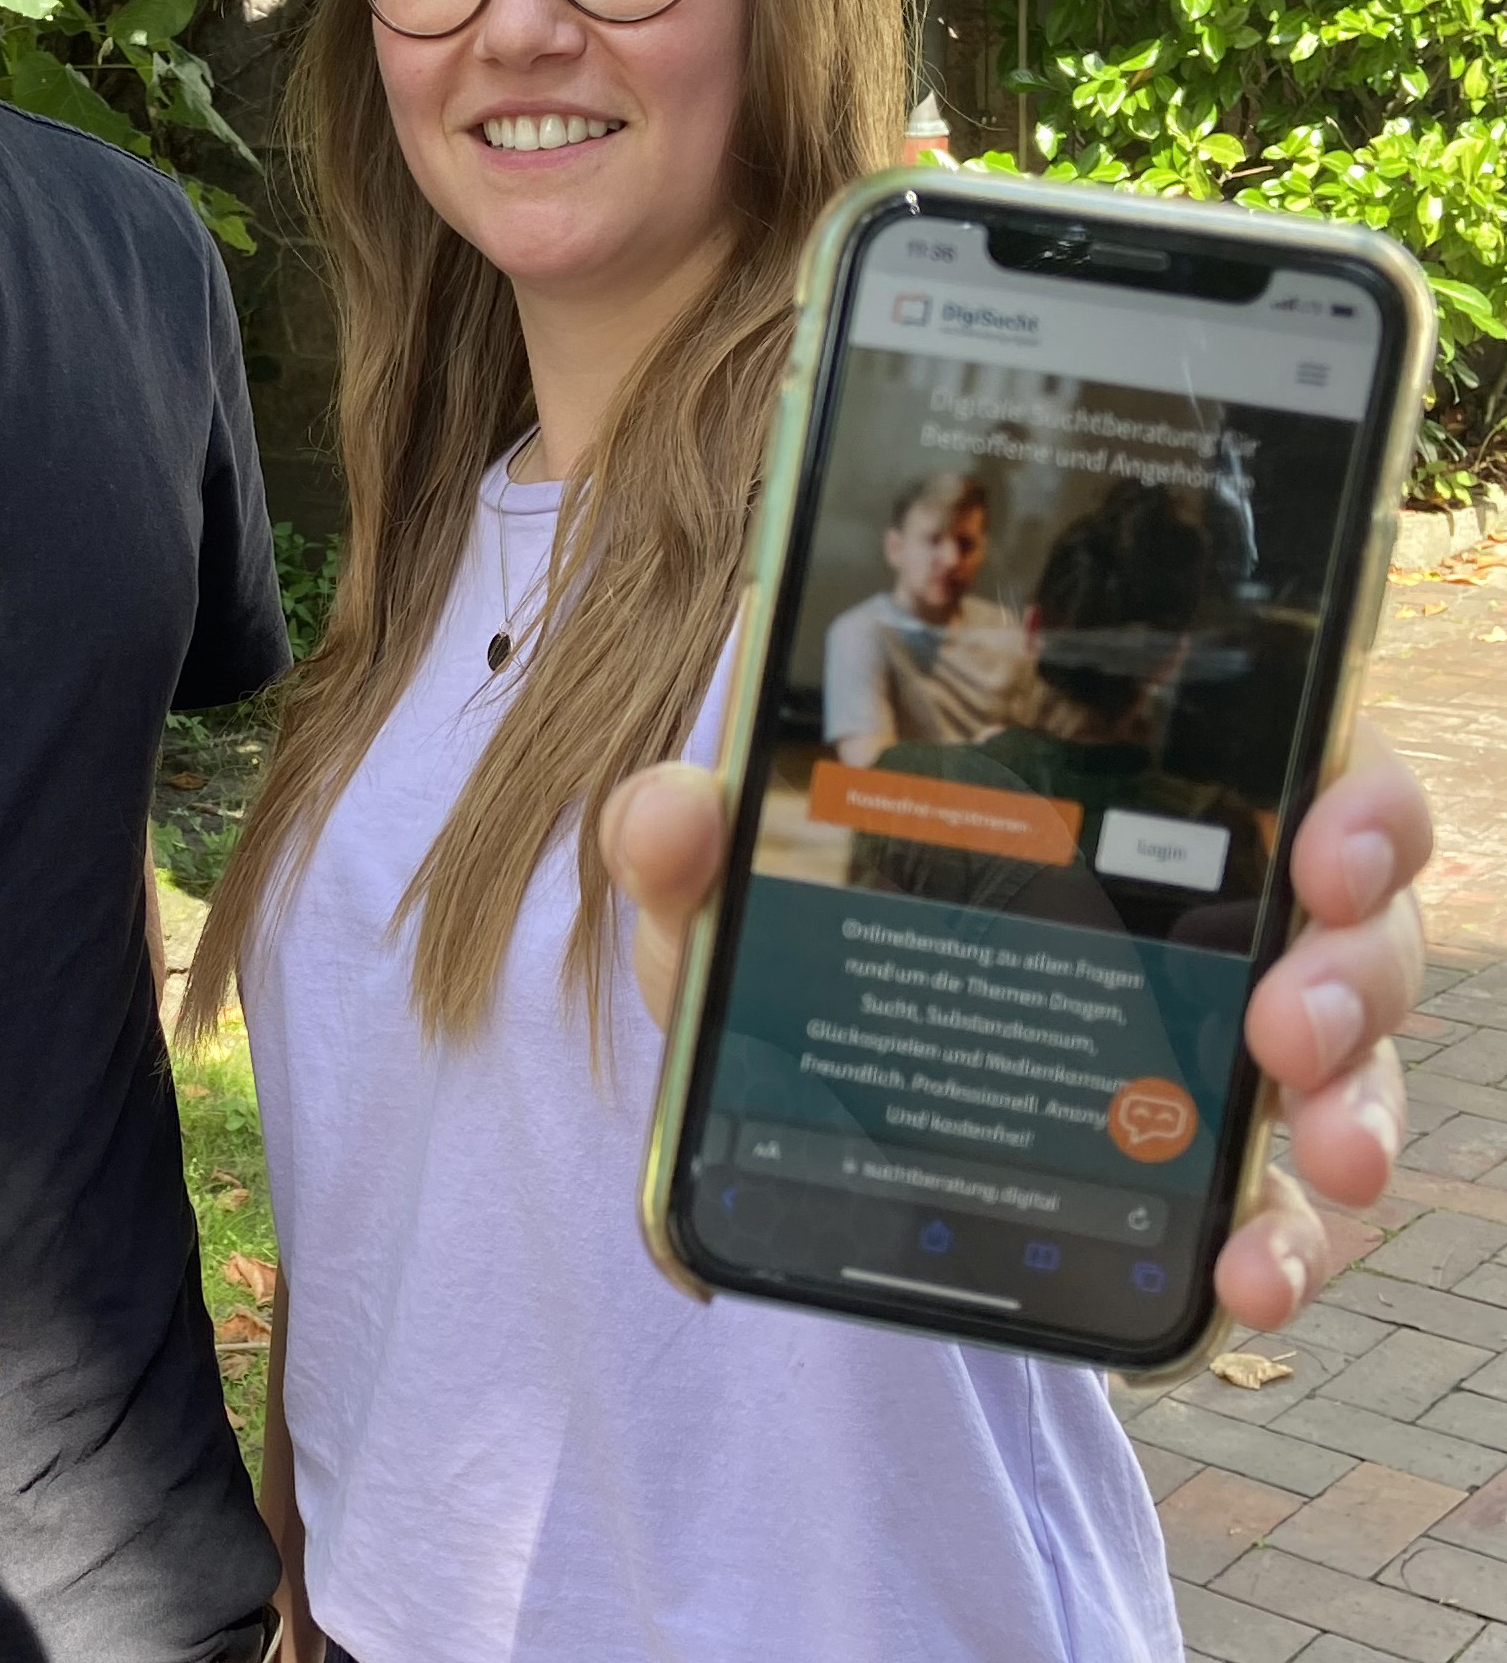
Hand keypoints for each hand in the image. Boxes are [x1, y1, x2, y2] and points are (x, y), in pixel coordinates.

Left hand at [599, 713, 1431, 1333]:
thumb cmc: (787, 954)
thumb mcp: (724, 898)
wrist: (793, 1104)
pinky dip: (1290, 1242)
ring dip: (1361, 1105)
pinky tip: (1251, 1278)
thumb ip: (681, 845)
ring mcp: (1220, 1042)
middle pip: (1359, 909)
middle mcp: (1206, 908)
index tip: (1324, 837)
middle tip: (1286, 1018)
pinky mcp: (1201, 1166)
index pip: (1295, 755)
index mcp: (1124, 800)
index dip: (1351, 789)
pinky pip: (1289, 1202)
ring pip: (1358, 1054)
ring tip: (1321, 1152)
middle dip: (1356, 963)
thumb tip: (670, 811)